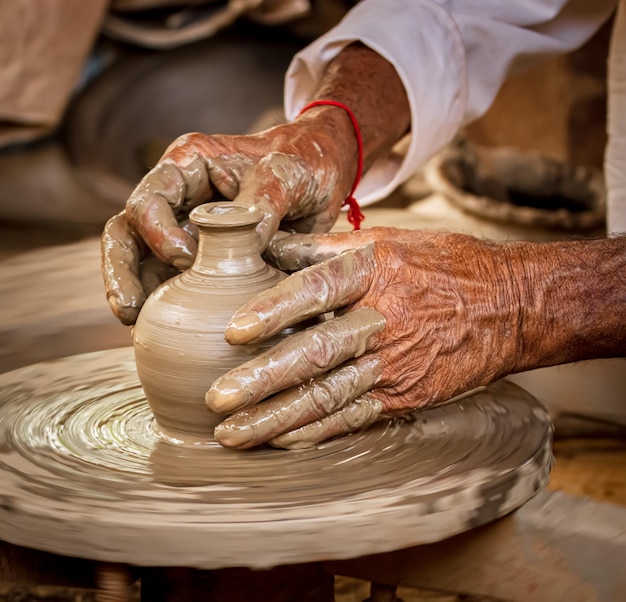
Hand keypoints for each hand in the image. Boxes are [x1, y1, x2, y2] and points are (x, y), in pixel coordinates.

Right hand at [101, 110, 356, 324]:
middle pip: (128, 233)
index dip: (158, 231)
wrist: (322, 179)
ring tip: (137, 330)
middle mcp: (178, 199)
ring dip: (138, 295)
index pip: (150, 198)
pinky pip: (176, 284)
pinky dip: (168, 307)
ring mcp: (186, 231)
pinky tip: (167, 334)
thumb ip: (265, 199)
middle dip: (122, 272)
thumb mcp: (290, 174)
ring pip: (143, 263)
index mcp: (189, 165)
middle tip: (128, 311)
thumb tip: (242, 242)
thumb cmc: (303, 164)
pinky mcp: (202, 261)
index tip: (186, 259)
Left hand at [207, 228, 523, 448]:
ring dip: (277, 418)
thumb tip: (270, 244)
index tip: (233, 332)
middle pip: (317, 353)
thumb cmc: (445, 266)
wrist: (510, 307)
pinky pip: (355, 417)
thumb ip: (326, 248)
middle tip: (218, 400)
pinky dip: (316, 432)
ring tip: (233, 435)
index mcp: (377, 272)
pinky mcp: (406, 396)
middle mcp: (384, 320)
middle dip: (263, 380)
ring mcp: (396, 364)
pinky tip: (281, 441)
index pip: (318, 289)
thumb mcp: (390, 241)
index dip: (275, 310)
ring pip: (330, 396)